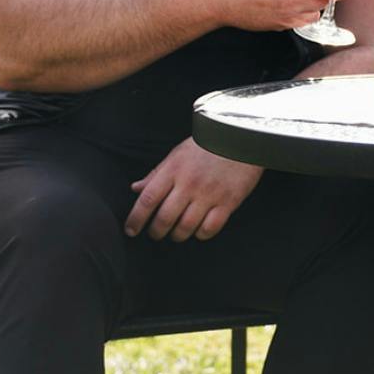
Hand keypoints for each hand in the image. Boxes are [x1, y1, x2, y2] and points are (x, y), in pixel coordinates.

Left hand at [125, 137, 262, 241]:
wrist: (243, 137)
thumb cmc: (208, 145)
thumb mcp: (178, 153)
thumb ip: (157, 173)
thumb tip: (136, 188)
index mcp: (174, 170)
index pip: (148, 199)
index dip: (136, 219)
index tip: (131, 230)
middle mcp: (190, 184)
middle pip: (164, 219)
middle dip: (156, 232)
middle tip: (156, 233)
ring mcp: (210, 194)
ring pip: (185, 227)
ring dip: (177, 236)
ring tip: (176, 233)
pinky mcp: (228, 202)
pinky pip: (210, 229)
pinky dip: (201, 235)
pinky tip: (198, 230)